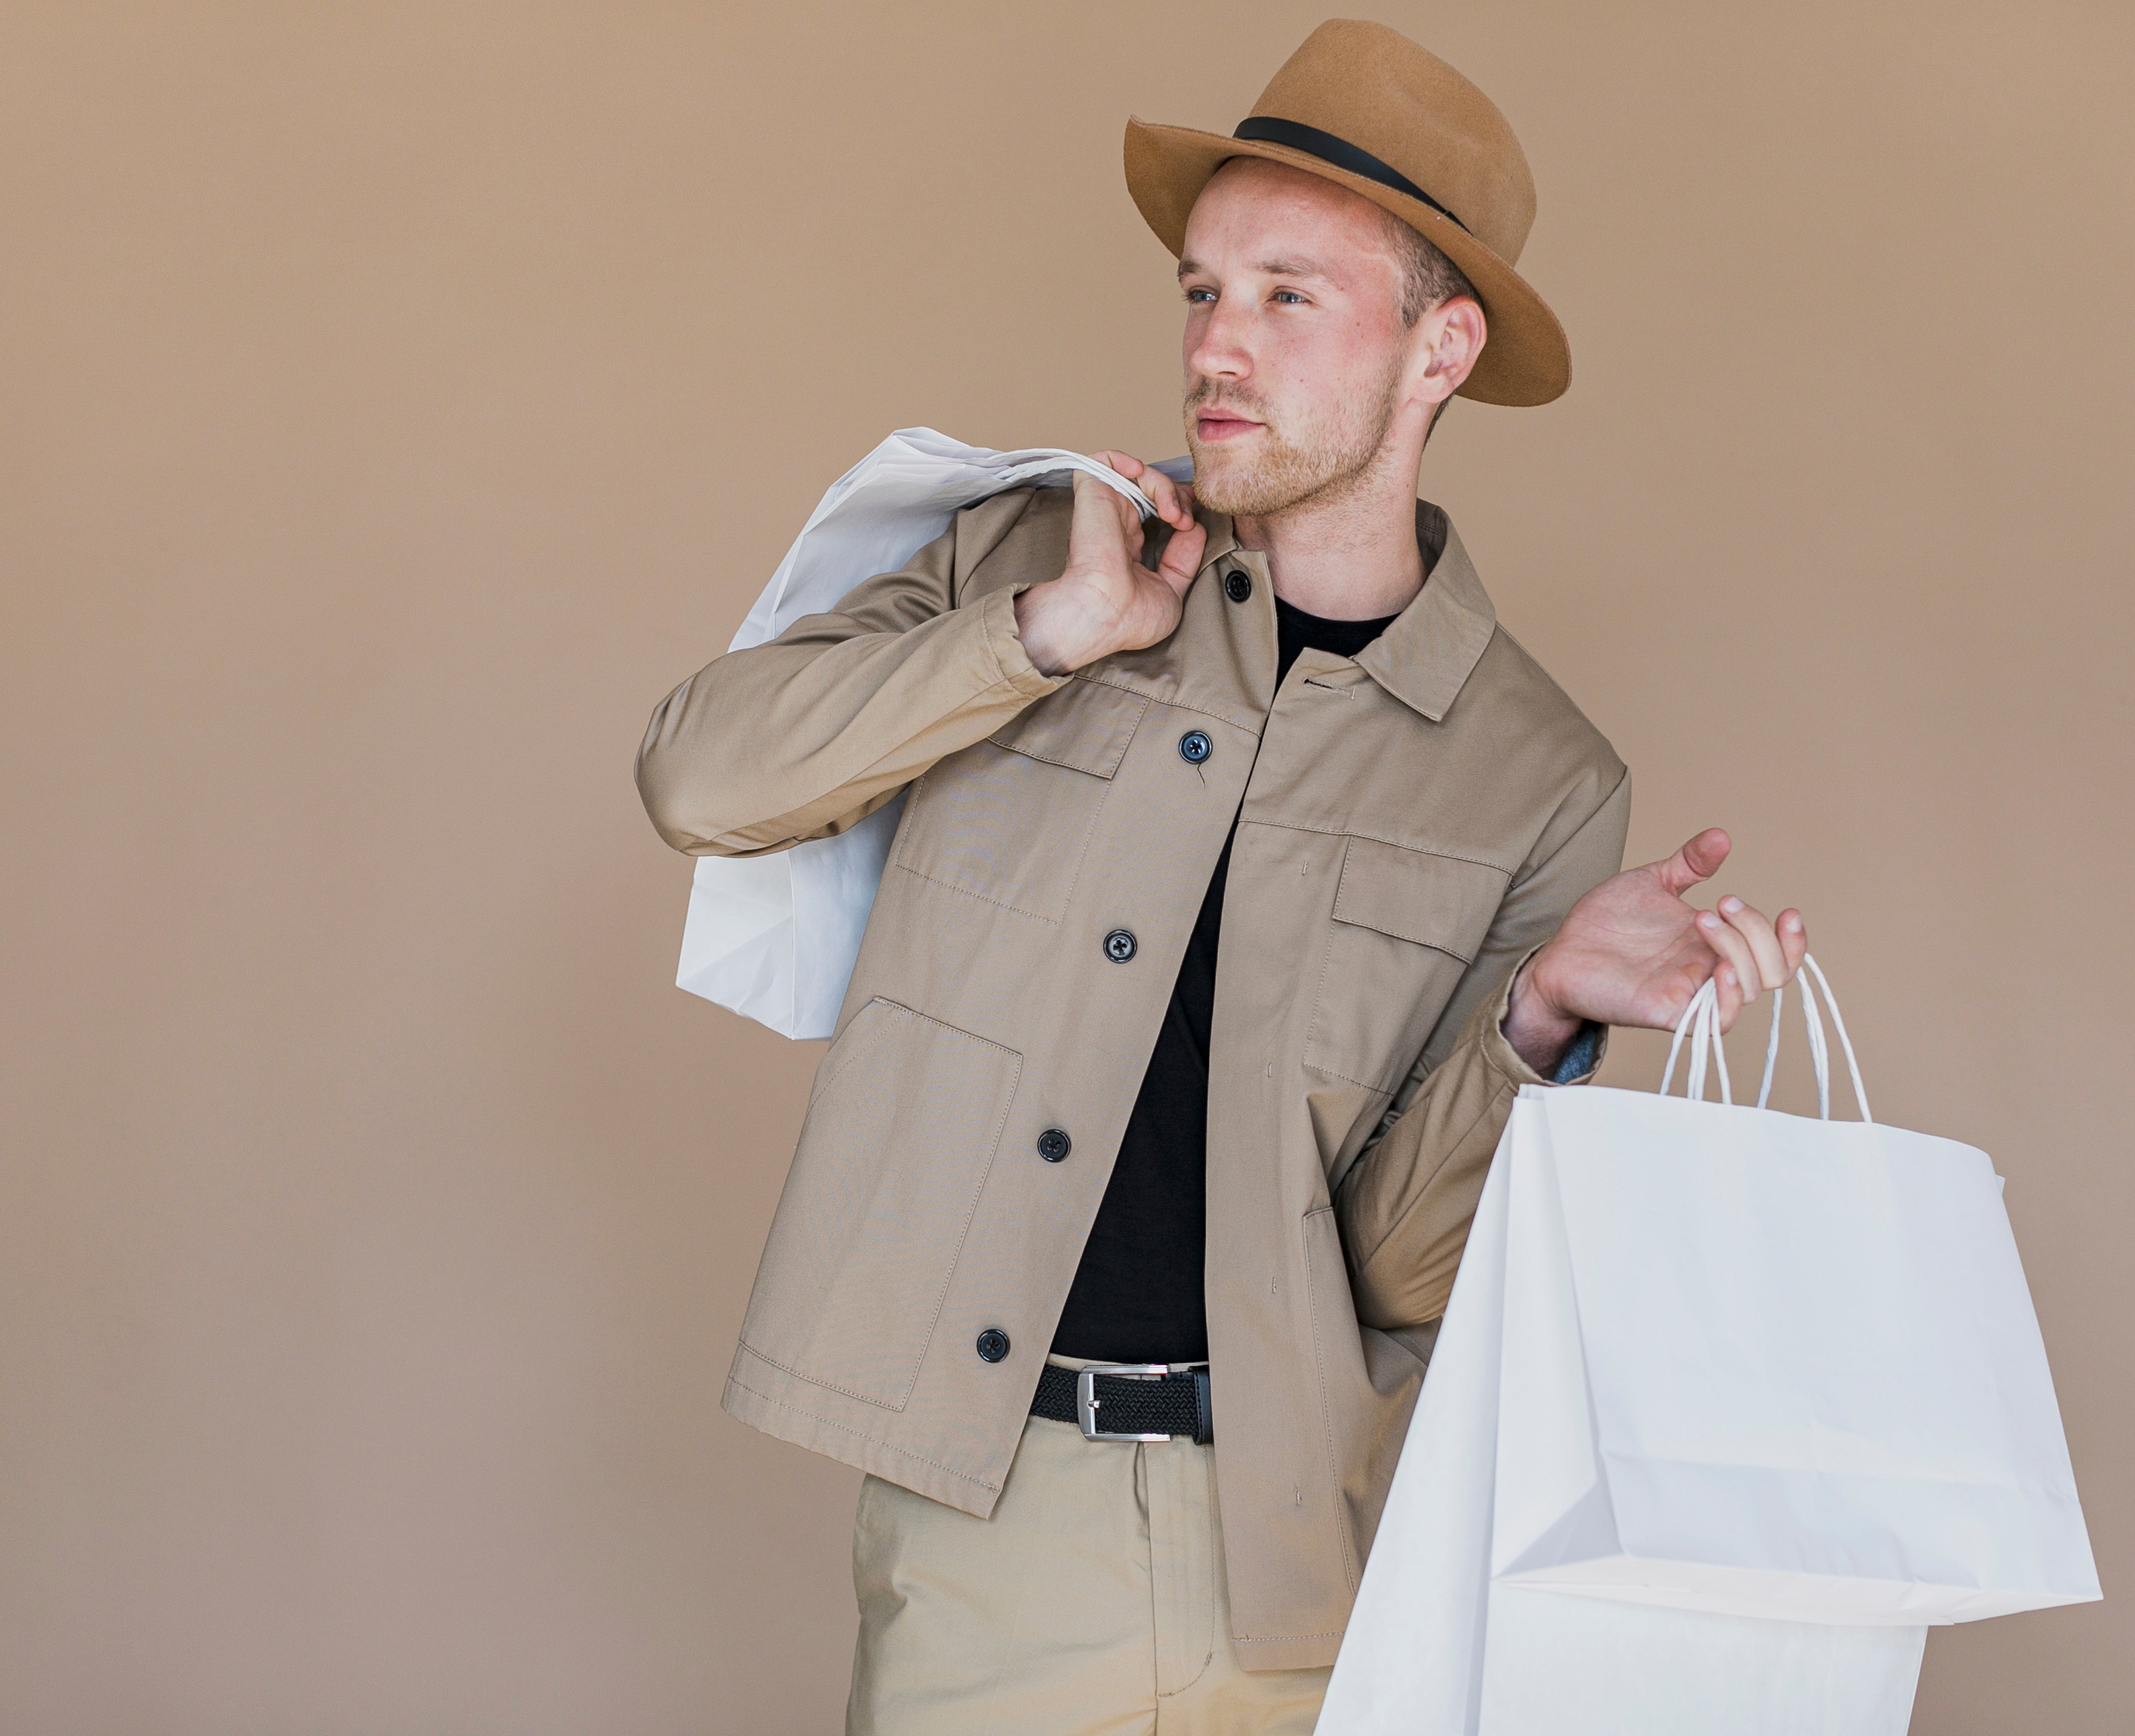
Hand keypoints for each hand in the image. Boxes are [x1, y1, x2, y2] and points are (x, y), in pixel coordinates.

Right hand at [1012, 451, 1207, 674]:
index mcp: (1127, 549)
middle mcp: (1115, 527)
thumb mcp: (1171, 592)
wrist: (1105, 614)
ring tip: (1173, 512)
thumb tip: (1194, 528)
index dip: (1180, 508)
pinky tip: (1142, 477)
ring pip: (1138, 476)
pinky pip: (1105, 459)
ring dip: (1165, 486)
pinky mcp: (1093, 494)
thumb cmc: (1129, 618)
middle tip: (1185, 520)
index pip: (1156, 514)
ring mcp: (1105, 510)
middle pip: (1153, 492)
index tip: (1191, 524)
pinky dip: (1126, 459)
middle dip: (1179, 497)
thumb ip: (1183, 560)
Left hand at [1502, 828, 1807, 1074]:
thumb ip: (1689, 864)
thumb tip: (1721, 836)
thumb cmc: (1605, 924)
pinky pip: (1716, 1022)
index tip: (1787, 911)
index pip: (1775, 953)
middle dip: (1758, 931)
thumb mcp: (1651, 882)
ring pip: (1751, 989)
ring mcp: (1691, 992)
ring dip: (1739, 949)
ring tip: (1704, 918)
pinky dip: (1729, 997)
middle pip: (1772, 969)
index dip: (1793, 940)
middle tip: (1722, 902)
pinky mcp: (1668, 1011)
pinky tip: (1720, 968)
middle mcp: (1709, 970)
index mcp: (1713, 943)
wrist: (1560, 952)